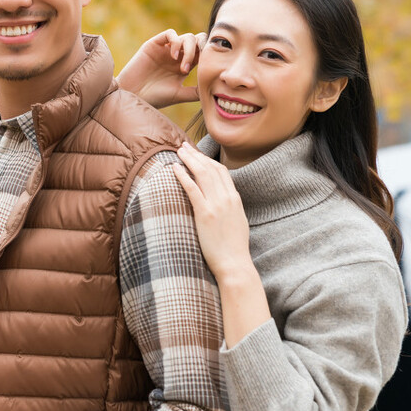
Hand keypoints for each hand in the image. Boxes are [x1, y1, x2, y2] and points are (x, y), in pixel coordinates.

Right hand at [117, 29, 204, 108]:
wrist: (133, 97)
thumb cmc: (155, 98)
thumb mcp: (180, 94)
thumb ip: (196, 91)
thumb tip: (215, 88)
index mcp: (185, 65)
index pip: (203, 51)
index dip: (209, 55)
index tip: (208, 68)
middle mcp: (177, 55)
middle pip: (198, 40)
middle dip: (203, 49)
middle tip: (200, 64)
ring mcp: (166, 49)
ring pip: (187, 37)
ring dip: (190, 51)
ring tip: (183, 68)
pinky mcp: (154, 44)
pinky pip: (170, 33)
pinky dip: (176, 42)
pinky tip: (174, 57)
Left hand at [173, 144, 253, 279]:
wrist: (234, 263)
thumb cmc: (233, 247)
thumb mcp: (236, 222)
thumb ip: (229, 208)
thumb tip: (220, 201)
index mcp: (235, 199)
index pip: (221, 171)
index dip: (207, 160)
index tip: (196, 153)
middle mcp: (227, 198)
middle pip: (210, 168)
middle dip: (196, 155)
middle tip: (183, 146)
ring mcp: (217, 205)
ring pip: (202, 174)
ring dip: (189, 160)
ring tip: (177, 151)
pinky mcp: (205, 214)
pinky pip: (192, 189)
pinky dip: (183, 176)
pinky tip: (174, 168)